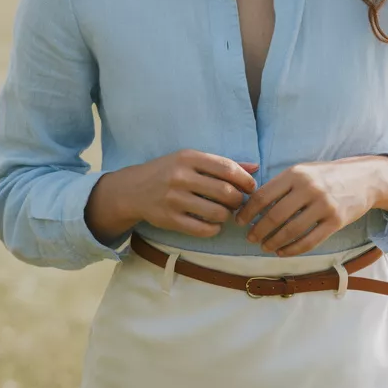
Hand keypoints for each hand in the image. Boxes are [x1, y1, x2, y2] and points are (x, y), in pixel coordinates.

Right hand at [96, 150, 259, 240]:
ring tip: (225, 213)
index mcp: (188, 158)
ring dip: (228, 215)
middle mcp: (181, 177)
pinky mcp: (169, 219)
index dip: (245, 180)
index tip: (251, 187)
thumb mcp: (191, 160)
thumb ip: (221, 164)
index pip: (227, 168)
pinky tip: (214, 224)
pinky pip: (203, 229)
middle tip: (238, 202)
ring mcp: (174, 199)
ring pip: (217, 212)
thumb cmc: (168, 172)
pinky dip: (214, 229)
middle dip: (239, 200)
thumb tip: (254, 168)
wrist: (132, 189)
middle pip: (226, 192)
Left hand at [234, 155, 387, 256]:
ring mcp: (324, 205)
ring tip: (265, 246)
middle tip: (250, 238)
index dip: (248, 212)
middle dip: (258, 230)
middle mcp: (309, 188)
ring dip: (274, 242)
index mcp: (296, 174)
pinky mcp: (336, 221)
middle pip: (275, 216)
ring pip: (291, 231)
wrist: (365, 178)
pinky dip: (293, 249)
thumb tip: (252, 204)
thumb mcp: (303, 171)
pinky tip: (283, 252)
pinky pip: (309, 240)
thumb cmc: (328, 176)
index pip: (263, 196)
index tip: (240, 221)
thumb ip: (281, 185)